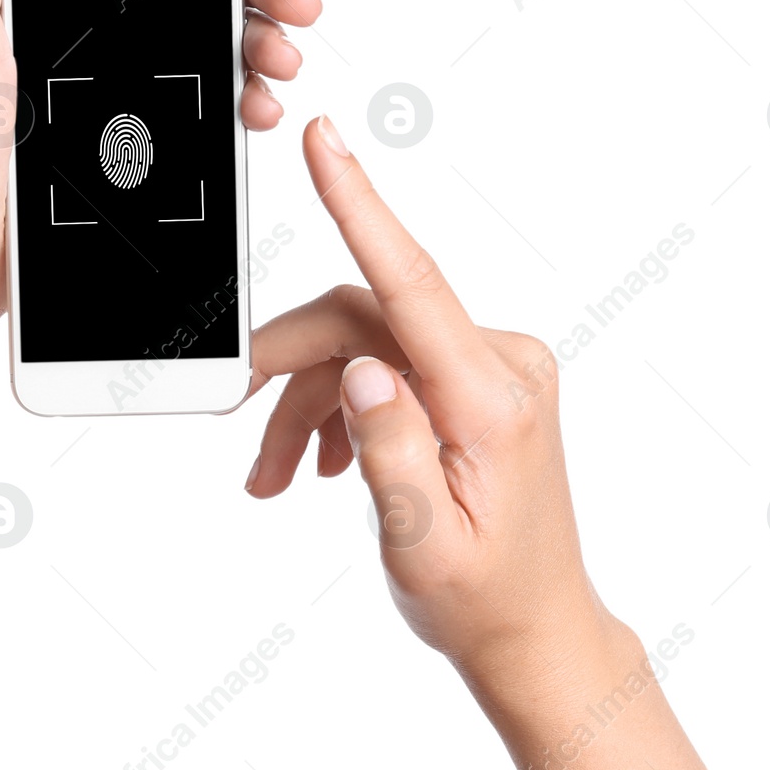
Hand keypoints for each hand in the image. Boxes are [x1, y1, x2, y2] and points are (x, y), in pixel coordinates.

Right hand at [247, 117, 624, 701]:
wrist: (536, 629)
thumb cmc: (482, 599)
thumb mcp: (423, 546)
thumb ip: (391, 449)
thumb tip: (360, 370)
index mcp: (491, 402)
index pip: (411, 284)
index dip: (359, 205)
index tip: (325, 140)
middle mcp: (501, 365)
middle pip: (363, 320)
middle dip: (289, 369)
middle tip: (234, 424)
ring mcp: (492, 367)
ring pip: (365, 344)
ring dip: (308, 402)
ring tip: (273, 477)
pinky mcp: (476, 377)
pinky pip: (387, 361)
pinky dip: (341, 404)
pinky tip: (319, 461)